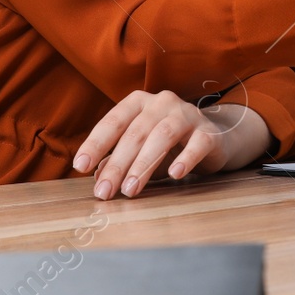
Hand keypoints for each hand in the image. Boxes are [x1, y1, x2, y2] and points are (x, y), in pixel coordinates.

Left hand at [73, 90, 269, 198]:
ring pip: (162, 135)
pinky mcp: (209, 132)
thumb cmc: (168, 145)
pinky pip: (197, 144)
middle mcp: (162, 103)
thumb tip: (97, 176)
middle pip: (136, 132)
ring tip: (130, 190)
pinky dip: (185, 159)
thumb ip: (118, 160)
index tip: (81, 167)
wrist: (214, 139)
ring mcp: (188, 114)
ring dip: (143, 164)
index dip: (96, 143)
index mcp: (139, 102)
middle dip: (117, 164)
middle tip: (104, 191)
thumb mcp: (139, 151)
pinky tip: (174, 174)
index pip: (114, 121)